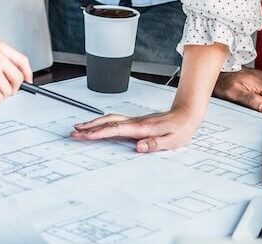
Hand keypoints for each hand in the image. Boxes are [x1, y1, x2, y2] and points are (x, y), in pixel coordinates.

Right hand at [71, 106, 201, 152]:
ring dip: (94, 123)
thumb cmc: (181, 128)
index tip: (84, 135)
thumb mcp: (173, 141)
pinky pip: (115, 120)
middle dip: (89, 127)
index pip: (115, 130)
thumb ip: (155, 144)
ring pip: (109, 119)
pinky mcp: (136, 122)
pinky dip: (103, 122)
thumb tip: (139, 147)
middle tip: (74, 132)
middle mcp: (135, 122)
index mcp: (142, 128)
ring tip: (80, 128)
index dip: (98, 133)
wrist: (187, 113)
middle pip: (107, 122)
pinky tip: (98, 125)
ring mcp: (134, 120)